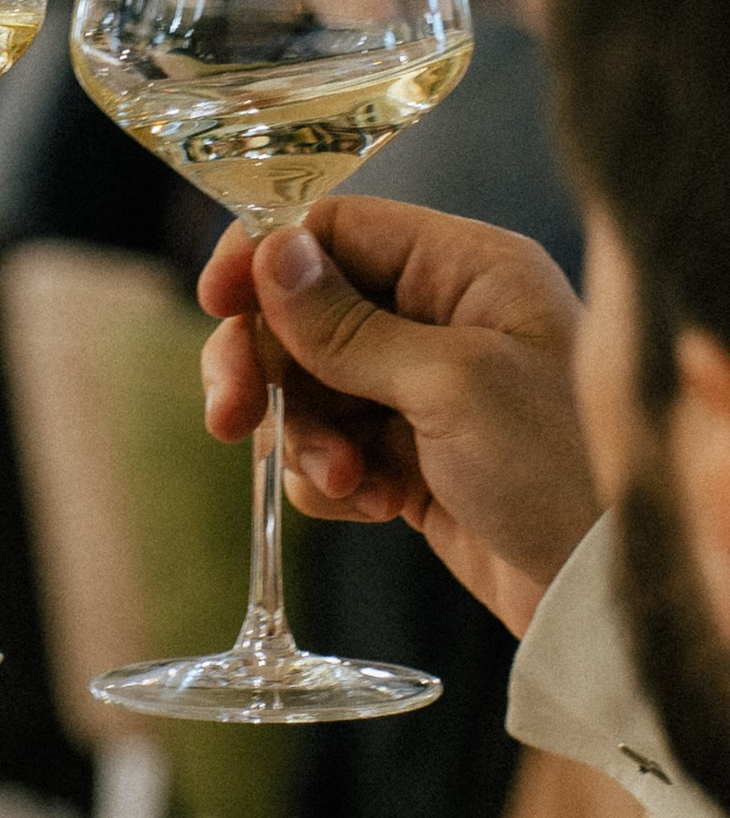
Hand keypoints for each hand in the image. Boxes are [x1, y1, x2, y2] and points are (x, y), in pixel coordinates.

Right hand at [196, 196, 598, 638]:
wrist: (600, 586)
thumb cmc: (564, 465)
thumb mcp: (454, 384)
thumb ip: (351, 325)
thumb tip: (270, 253)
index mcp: (466, 271)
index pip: (337, 231)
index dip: (267, 262)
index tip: (216, 304)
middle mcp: (439, 320)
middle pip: (303, 315)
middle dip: (264, 367)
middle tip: (233, 416)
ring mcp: (420, 393)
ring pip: (306, 392)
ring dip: (305, 439)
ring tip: (347, 480)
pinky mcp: (407, 460)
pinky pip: (327, 455)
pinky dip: (332, 484)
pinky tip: (375, 505)